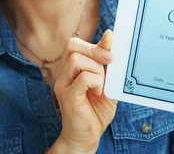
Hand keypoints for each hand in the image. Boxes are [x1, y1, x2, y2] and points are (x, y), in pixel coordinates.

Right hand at [50, 30, 116, 153]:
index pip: (75, 44)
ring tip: (101, 85)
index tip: (110, 40)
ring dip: (95, 69)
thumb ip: (107, 64)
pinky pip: (82, 78)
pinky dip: (95, 82)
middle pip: (72, 45)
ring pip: (76, 60)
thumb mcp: (106, 83)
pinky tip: (98, 92)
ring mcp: (63, 85)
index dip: (94, 41)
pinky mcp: (67, 96)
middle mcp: (64, 74)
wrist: (87, 137)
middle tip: (109, 61)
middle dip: (94, 50)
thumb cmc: (96, 111)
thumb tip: (110, 37)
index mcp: (71, 69)